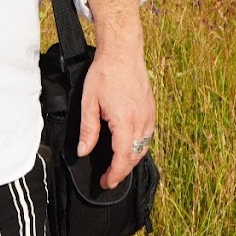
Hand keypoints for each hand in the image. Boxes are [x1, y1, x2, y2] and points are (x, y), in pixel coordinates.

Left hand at [77, 44, 156, 190]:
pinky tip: (128, 148)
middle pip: (135, 156)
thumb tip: (83, 152)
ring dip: (131, 160)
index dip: (115, 174)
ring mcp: (149, 115)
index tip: (106, 183)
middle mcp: (141, 121)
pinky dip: (138, 147)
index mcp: (125, 121)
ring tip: (117, 166)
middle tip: (108, 179)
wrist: (123, 52)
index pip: (123, 157)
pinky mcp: (151, 110)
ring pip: (143, 148)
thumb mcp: (89, 102)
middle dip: (122, 171)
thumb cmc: (105, 73)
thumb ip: (88, 130)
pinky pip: (148, 136)